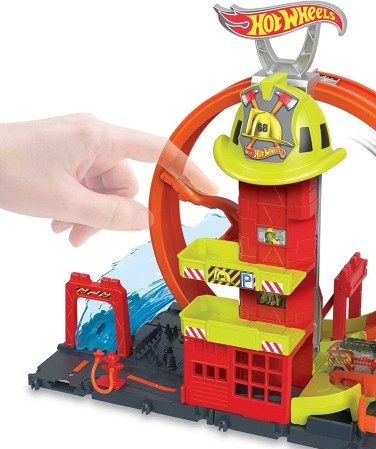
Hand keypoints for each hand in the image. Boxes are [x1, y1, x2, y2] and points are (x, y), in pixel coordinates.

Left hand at [0, 114, 216, 245]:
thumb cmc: (4, 167)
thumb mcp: (64, 202)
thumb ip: (111, 215)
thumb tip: (146, 221)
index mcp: (98, 136)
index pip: (158, 150)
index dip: (186, 168)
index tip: (204, 187)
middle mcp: (94, 136)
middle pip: (126, 181)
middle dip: (111, 212)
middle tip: (85, 234)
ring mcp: (80, 145)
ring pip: (106, 188)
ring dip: (92, 213)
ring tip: (67, 229)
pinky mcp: (69, 154)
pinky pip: (89, 184)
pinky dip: (81, 204)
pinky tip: (61, 219)